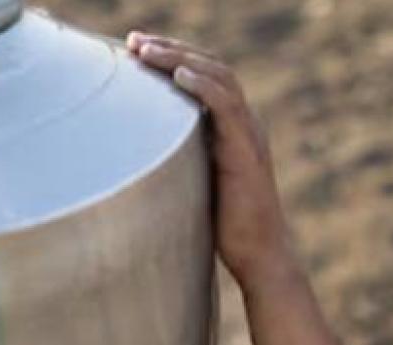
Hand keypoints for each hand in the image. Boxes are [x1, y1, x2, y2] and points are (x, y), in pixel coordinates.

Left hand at [126, 32, 294, 274]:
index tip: (136, 48)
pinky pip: (228, 107)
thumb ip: (176, 160)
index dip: (172, 57)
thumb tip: (137, 155)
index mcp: (230, 127)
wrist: (259, 255)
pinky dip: (204, 87)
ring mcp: (247, 134)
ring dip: (180, 59)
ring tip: (146, 51)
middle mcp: (242, 123)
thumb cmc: (223, 227)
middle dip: (170, 49)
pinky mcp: (247, 152)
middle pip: (209, 68)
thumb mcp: (193, 182)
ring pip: (218, 78)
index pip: (204, 76)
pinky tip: (179, 76)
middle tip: (133, 41)